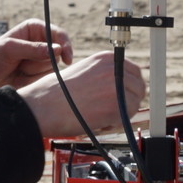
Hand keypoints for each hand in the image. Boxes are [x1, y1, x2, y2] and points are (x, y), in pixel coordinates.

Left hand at [0, 19, 72, 98]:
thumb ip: (33, 49)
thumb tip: (58, 49)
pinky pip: (47, 80)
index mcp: (33, 30)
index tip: (66, 56)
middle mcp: (39, 44)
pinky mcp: (36, 78)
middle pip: (58, 53)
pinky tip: (22, 79)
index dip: (64, 43)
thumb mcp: (9, 49)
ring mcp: (38, 62)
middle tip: (22, 64)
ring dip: (36, 71)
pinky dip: (37, 81)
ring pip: (53, 67)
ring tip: (18, 70)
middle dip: (43, 60)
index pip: (56, 33)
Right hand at [17, 50, 145, 137]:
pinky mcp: (115, 107)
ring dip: (122, 113)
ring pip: (134, 103)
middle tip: (116, 109)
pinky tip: (99, 122)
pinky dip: (116, 123)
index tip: (125, 95)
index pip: (134, 71)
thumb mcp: (83, 71)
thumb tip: (119, 86)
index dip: (131, 86)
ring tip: (102, 116)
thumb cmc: (55, 93)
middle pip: (139, 87)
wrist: (43, 106)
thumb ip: (104, 74)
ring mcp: (116, 87)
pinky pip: (127, 117)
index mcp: (106, 58)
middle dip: (130, 100)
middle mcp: (114, 69)